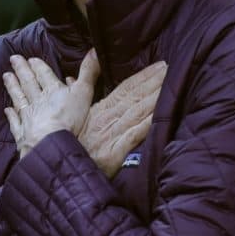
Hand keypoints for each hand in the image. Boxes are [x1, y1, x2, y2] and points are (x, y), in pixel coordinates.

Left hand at [3, 50, 98, 157]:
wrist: (50, 143)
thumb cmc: (69, 118)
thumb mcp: (83, 92)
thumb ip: (88, 72)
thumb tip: (94, 50)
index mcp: (52, 91)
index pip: (44, 75)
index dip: (38, 66)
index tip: (31, 58)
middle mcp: (38, 101)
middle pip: (29, 83)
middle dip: (22, 70)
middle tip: (13, 59)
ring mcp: (28, 117)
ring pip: (19, 98)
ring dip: (13, 86)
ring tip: (6, 75)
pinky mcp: (23, 134)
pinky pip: (15, 122)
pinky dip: (11, 115)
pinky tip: (7, 109)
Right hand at [80, 61, 166, 177]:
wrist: (63, 170)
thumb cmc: (73, 144)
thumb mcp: (76, 116)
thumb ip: (81, 93)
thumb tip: (71, 76)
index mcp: (101, 110)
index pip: (125, 88)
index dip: (143, 76)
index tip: (160, 65)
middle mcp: (107, 119)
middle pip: (134, 96)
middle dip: (153, 81)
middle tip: (171, 67)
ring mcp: (112, 135)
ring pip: (137, 111)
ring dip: (155, 97)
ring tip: (170, 84)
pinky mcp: (114, 153)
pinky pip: (134, 135)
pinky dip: (147, 123)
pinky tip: (161, 114)